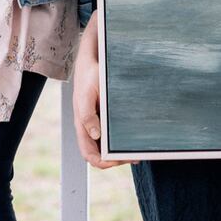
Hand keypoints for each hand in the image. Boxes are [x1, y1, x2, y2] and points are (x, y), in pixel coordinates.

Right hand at [73, 13, 136, 169]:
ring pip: (108, 144)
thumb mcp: (86, 94)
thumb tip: (95, 135)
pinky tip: (134, 135)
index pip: (90, 154)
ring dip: (121, 150)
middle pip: (101, 153)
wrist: (92, 58)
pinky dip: (123, 138)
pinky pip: (114, 132)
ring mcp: (99, 121)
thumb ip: (87, 115)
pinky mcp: (107, 114)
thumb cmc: (88, 76)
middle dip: (116, 159)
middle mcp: (90, 127)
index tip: (118, 161)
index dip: (103, 162)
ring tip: (138, 150)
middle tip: (134, 157)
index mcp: (82, 126)